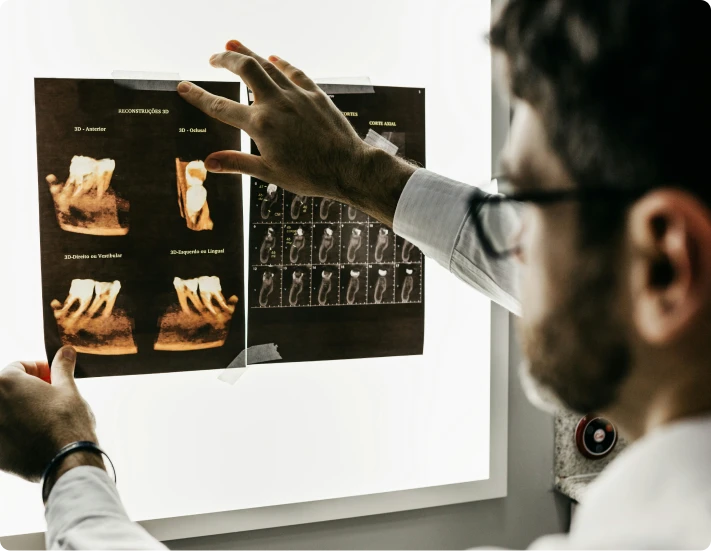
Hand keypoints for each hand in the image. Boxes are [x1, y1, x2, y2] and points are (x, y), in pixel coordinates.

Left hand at [0, 347, 99, 482]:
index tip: (54, 378)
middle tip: (51, 397)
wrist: (66, 461)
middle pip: (9, 390)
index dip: (40, 370)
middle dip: (29, 390)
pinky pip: (4, 434)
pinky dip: (16, 432)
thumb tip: (66, 351)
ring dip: (21, 411)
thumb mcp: (68, 389)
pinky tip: (36, 437)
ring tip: (45, 418)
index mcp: (5, 383)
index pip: (19, 367)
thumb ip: (62, 367)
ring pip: (6, 412)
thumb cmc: (67, 422)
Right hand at [178, 40, 415, 225]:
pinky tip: (274, 58)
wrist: (349, 167)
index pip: (220, 106)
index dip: (198, 95)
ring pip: (268, 64)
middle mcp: (276, 104)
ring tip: (232, 44)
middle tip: (212, 57)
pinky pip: (295, 72)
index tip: (182, 86)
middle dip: (224, 59)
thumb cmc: (310, 176)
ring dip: (248, 53)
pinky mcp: (316, 94)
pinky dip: (281, 63)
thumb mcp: (270, 174)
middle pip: (244, 69)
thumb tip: (207, 162)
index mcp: (260, 126)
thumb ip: (237, 163)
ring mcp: (297, 95)